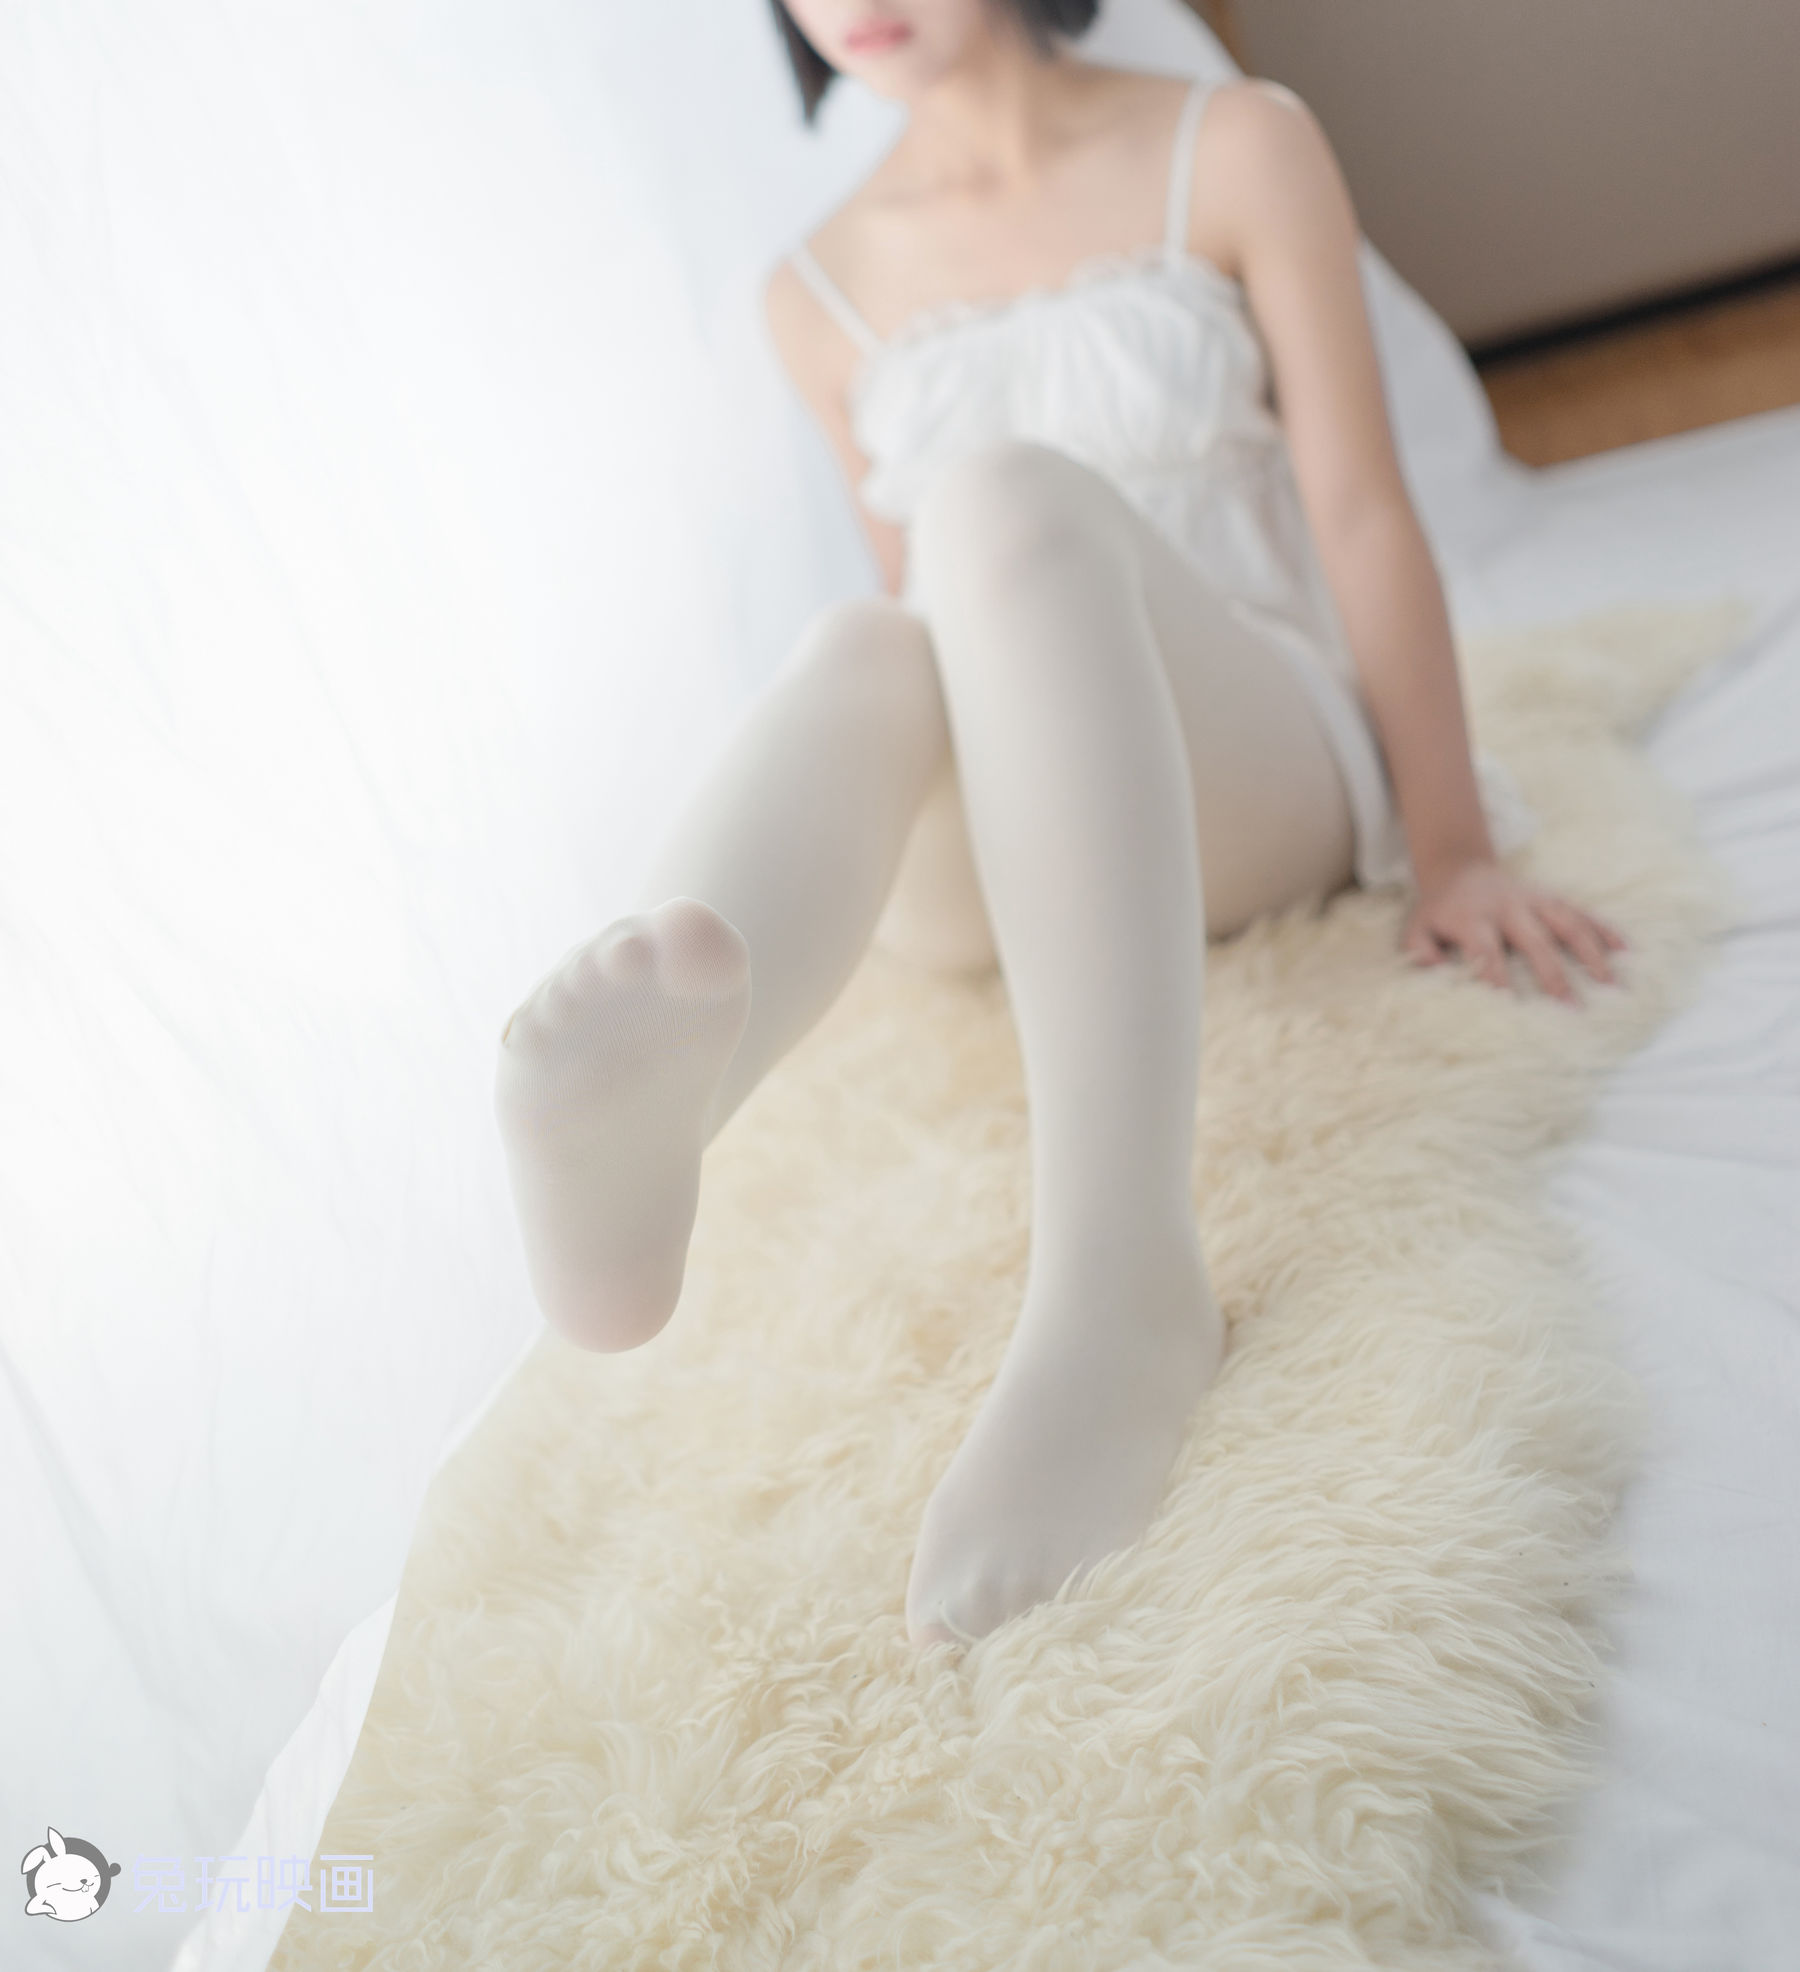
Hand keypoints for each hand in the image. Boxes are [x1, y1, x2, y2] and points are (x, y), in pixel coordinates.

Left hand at [1401, 858, 1628, 1003]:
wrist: (1459, 868)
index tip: (1515, 1011)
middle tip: (1574, 1009)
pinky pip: (1583, 911)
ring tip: (1613, 985)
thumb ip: (1419, 951)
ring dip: (1592, 953)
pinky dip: (1605, 929)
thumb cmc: (1439, 911)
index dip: (1499, 980)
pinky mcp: (1553, 896)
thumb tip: (1434, 970)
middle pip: (1536, 942)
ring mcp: (1535, 900)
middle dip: (1555, 976)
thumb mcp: (1417, 928)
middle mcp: (1508, 907)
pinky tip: (1627, 951)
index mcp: (1473, 919)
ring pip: (1568, 924)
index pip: (1487, 954)